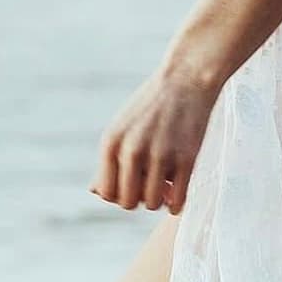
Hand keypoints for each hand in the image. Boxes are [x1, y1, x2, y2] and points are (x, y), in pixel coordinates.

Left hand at [89, 62, 221, 213]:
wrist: (187, 78)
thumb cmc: (152, 106)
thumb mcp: (122, 127)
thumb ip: (109, 160)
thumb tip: (95, 192)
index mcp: (112, 142)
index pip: (107, 192)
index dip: (119, 194)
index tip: (132, 183)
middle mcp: (132, 150)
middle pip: (128, 203)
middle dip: (139, 197)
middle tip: (150, 183)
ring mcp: (160, 155)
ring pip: (153, 203)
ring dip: (160, 198)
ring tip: (165, 182)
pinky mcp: (187, 159)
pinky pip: (178, 200)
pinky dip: (177, 202)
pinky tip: (178, 190)